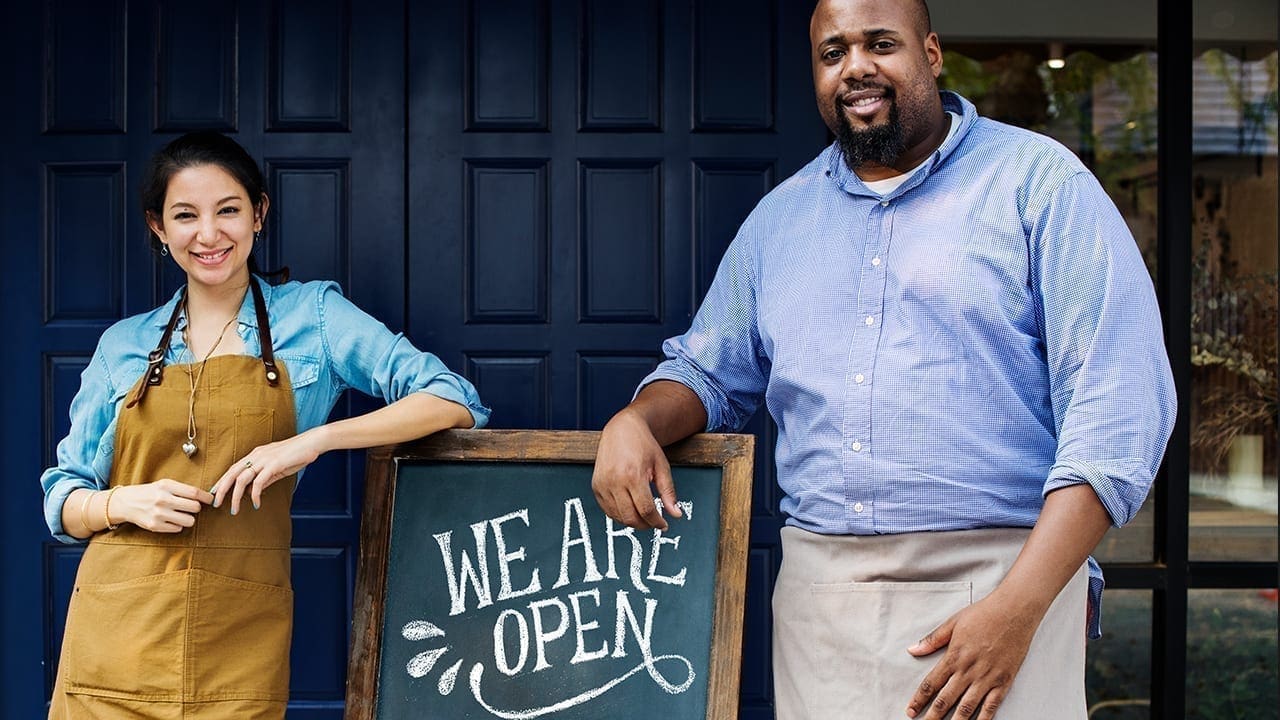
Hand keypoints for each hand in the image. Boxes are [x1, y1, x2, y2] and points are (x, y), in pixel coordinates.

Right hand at [113, 479, 214, 532]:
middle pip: (195, 507)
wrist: (126, 502)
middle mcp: (162, 500)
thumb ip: (182, 489)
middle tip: (191, 507)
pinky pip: (178, 528)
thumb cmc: (150, 492)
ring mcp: (158, 514)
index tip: (211, 500)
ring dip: (189, 518)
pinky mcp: (155, 526)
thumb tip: (206, 497)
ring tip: (181, 514)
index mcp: (166, 486)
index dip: (207, 497)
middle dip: (196, 508)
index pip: (194, 493)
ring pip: (190, 520)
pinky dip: (178, 525)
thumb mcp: (164, 484)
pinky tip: (170, 519)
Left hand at [211, 431, 324, 513]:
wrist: (312, 442)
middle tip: (215, 503)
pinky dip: (255, 495)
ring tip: (234, 509)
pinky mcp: (274, 465)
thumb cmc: (297, 454)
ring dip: (235, 496)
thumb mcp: (277, 467)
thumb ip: (264, 478)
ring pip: (241, 479)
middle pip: (232, 473)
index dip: (222, 481)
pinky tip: (256, 504)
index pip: (233, 469)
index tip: (215, 493)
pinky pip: (259, 482)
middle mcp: (256, 455)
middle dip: (221, 489)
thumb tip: (252, 491)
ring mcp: (264, 459)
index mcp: (256, 454)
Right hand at [591, 408, 681, 529]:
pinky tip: (630, 509)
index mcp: (633, 475)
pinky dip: (619, 514)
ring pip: (617, 516)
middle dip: (645, 525)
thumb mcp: (661, 466)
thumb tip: (676, 514)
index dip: (656, 522)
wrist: (622, 429)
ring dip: (632, 521)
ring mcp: (602, 484)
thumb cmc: (643, 445)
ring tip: (643, 515)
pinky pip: (607, 510)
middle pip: (630, 517)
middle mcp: (614, 481)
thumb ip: (668, 492)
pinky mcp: (595, 486)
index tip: (664, 525)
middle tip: (654, 523)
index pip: (646, 510)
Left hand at [904, 591, 1040, 718]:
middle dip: (933, 716)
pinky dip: (983, 719)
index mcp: (954, 656)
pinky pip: (991, 706)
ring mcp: (987, 678)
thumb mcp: (953, 623)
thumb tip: (913, 650)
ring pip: (967, 707)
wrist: (1014, 611)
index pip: (931, 683)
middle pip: (946, 700)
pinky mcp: (1004, 682)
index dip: (919, 699)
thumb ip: (933, 640)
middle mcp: (969, 670)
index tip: (911, 710)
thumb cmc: (984, 614)